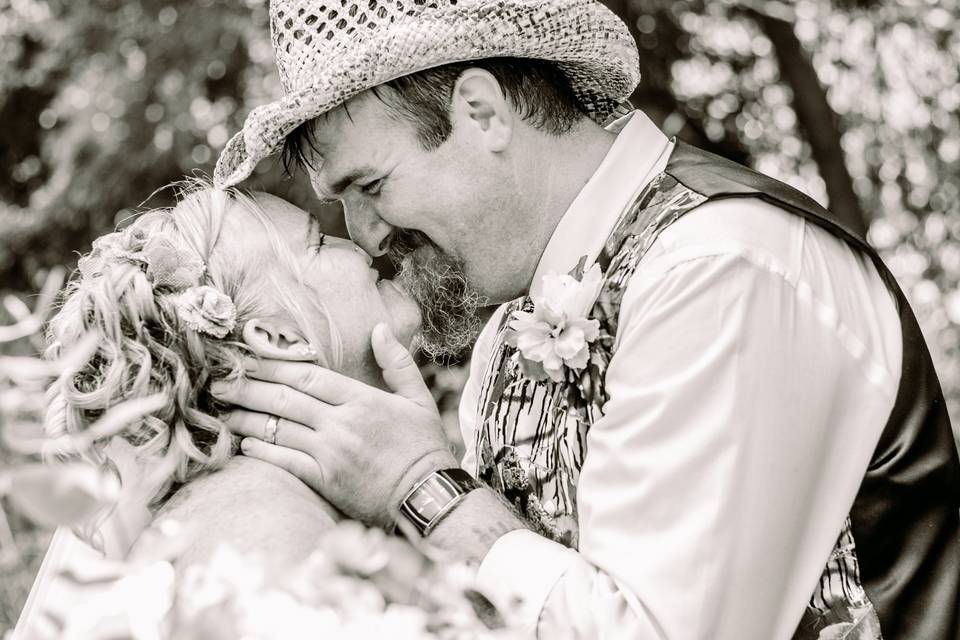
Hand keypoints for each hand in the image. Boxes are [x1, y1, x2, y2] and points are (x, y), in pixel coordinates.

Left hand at [212, 323, 458, 527]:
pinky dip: (262, 451)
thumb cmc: (424, 446)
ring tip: (223, 411)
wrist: (427, 496)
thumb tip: (378, 329)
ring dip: (246, 418)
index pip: (308, 376)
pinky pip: (285, 461)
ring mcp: (331, 453)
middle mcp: (341, 423)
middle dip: (248, 388)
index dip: (274, 365)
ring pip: (278, 429)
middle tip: (220, 382)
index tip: (249, 358)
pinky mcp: (325, 481)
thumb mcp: (418, 398)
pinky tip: (245, 443)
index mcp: (362, 399)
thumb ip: (396, 363)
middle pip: (284, 399)